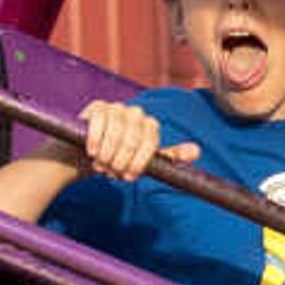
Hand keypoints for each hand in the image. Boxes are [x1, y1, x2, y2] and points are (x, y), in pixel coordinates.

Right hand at [73, 100, 195, 181]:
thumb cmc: (119, 159)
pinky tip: (93, 152)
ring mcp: (117, 108)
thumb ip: (169, 157)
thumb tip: (197, 151)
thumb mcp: (145, 162)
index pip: (150, 142)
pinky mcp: (98, 107)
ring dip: (108, 153)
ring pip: (117, 131)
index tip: (129, 176)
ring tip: (102, 164)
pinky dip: (97, 140)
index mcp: (150, 126)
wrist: (88, 156)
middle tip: (113, 172)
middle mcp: (136, 113)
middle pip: (133, 138)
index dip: (138, 162)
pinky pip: (100, 122)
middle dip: (122, 160)